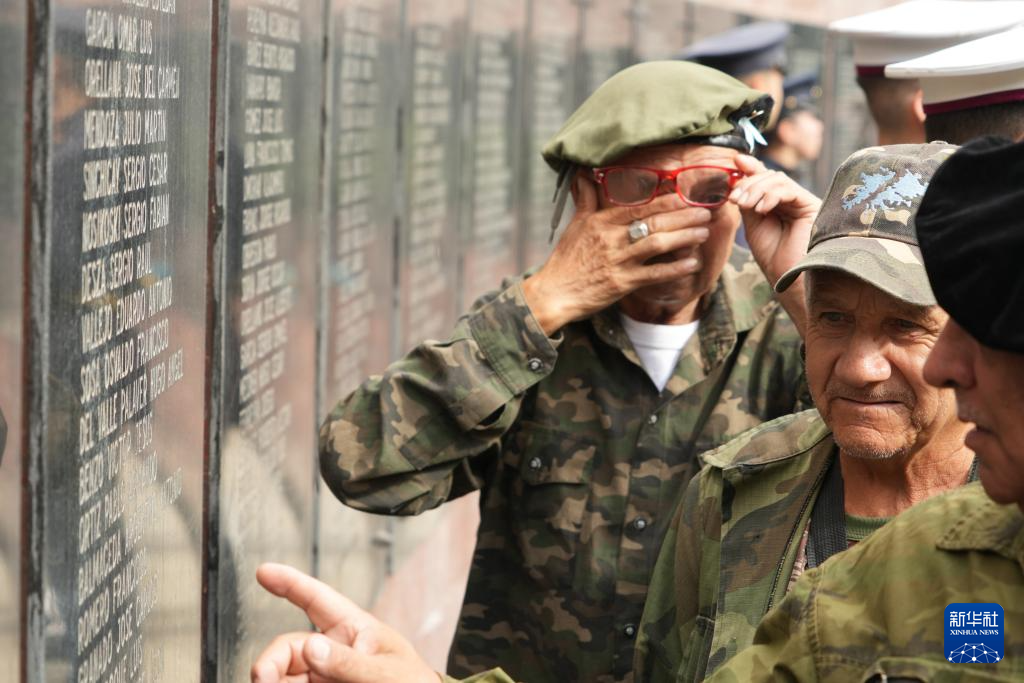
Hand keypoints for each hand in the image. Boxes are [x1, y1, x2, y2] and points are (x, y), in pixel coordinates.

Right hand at [250, 563, 438, 682]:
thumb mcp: (386, 671)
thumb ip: (349, 661)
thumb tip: (311, 648)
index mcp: (354, 629)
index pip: (318, 599)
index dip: (290, 583)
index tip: (264, 572)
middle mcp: (334, 650)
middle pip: (290, 646)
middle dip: (271, 659)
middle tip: (262, 677)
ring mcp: (325, 674)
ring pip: (284, 672)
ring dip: (272, 678)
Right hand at [522, 174, 712, 334]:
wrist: (554, 292)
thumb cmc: (566, 259)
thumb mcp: (575, 225)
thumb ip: (586, 199)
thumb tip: (584, 174)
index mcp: (601, 222)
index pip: (639, 206)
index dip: (665, 200)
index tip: (686, 195)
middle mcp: (612, 239)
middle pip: (654, 222)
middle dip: (683, 216)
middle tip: (705, 212)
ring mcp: (618, 261)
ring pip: (657, 244)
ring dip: (684, 237)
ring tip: (703, 232)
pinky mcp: (622, 284)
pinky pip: (654, 274)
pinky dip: (675, 268)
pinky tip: (692, 263)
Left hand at [730, 155, 819, 286]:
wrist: (792, 280)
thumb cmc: (774, 258)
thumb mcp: (754, 226)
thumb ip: (749, 202)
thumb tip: (738, 178)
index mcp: (779, 205)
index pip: (765, 179)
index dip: (751, 168)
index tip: (735, 161)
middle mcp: (793, 201)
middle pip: (770, 177)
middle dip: (749, 183)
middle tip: (735, 198)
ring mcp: (803, 203)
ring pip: (778, 180)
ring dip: (756, 189)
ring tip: (745, 205)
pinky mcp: (811, 206)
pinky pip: (789, 190)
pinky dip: (772, 194)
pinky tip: (762, 209)